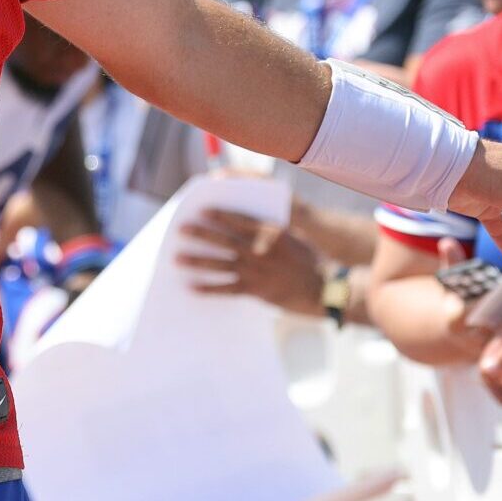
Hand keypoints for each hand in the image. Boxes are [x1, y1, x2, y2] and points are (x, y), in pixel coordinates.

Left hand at [176, 208, 324, 315]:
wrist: (324, 288)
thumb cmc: (310, 260)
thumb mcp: (292, 237)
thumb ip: (269, 232)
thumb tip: (247, 229)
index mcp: (270, 232)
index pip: (239, 220)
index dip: (219, 215)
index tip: (202, 210)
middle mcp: (259, 250)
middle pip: (223, 240)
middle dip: (200, 234)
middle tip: (181, 229)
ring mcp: (255, 271)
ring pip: (219, 264)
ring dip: (197, 260)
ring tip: (178, 258)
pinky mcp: (255, 290)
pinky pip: (226, 289)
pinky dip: (208, 287)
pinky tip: (192, 286)